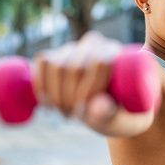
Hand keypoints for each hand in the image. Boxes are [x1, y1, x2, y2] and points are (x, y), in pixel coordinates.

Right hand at [33, 31, 154, 136]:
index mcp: (117, 53)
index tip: (85, 113)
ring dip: (55, 94)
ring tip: (65, 112)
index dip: (88, 89)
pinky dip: (41, 84)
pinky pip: (43, 61)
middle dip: (69, 97)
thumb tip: (94, 106)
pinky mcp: (58, 54)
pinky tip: (47, 102)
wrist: (113, 109)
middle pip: (74, 66)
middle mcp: (96, 45)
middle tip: (74, 117)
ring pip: (55, 64)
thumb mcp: (122, 120)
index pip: (99, 63)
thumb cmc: (123, 115)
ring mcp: (75, 48)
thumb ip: (111, 115)